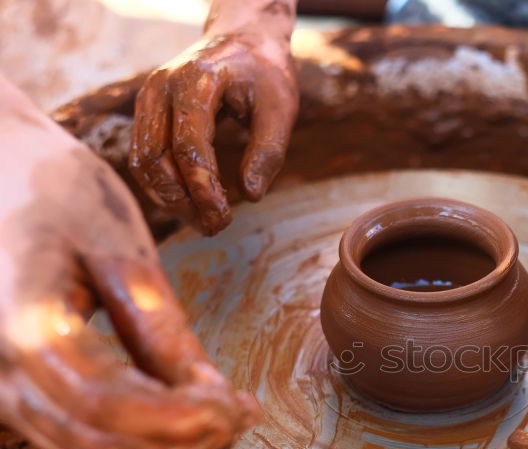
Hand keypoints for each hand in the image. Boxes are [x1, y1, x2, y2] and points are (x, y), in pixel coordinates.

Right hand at [0, 99, 256, 448]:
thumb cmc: (55, 190)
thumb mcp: (118, 244)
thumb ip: (158, 324)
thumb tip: (212, 394)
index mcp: (23, 323)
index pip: (108, 403)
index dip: (180, 419)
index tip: (238, 410)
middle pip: (96, 444)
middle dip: (179, 441)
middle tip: (241, 419)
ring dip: (160, 448)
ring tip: (224, 418)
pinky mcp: (13, 388)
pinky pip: (74, 435)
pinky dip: (133, 436)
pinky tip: (184, 412)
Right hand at [129, 31, 297, 234]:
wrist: (241, 39)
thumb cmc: (264, 73)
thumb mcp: (280, 108)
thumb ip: (268, 151)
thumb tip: (250, 196)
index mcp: (195, 80)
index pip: (188, 145)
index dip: (203, 187)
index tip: (224, 216)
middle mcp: (160, 87)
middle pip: (155, 158)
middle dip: (183, 200)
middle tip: (216, 226)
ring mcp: (148, 99)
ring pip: (142, 162)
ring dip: (170, 200)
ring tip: (205, 222)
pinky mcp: (147, 113)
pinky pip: (144, 157)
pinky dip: (164, 187)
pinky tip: (192, 205)